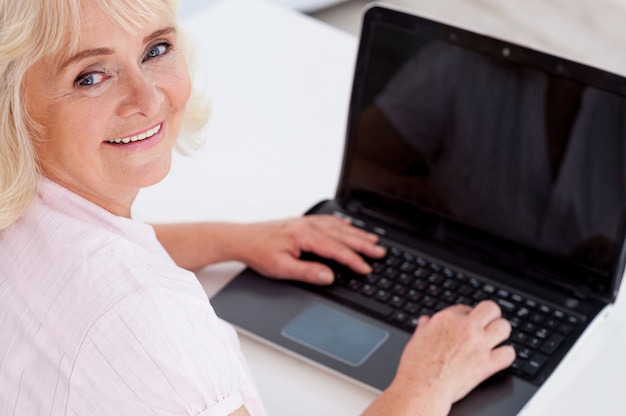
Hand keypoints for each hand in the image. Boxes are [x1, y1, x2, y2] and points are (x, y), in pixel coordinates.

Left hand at [235, 215, 385, 284]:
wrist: (242, 239)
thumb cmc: (258, 252)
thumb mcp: (281, 268)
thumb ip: (307, 272)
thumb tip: (328, 276)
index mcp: (305, 236)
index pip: (337, 250)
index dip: (354, 260)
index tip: (366, 268)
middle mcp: (308, 226)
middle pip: (342, 235)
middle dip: (363, 244)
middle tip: (380, 251)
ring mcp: (306, 223)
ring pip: (338, 226)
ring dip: (356, 233)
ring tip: (372, 239)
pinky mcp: (302, 222)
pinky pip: (328, 220)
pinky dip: (342, 223)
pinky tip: (348, 225)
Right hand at [364, 301, 514, 414]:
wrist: (422, 388)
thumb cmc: (416, 366)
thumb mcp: (416, 339)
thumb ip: (424, 328)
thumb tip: (426, 322)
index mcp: (446, 319)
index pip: (465, 308)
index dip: (467, 316)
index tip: (466, 323)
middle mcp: (466, 327)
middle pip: (491, 308)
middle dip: (490, 315)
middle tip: (488, 323)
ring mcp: (479, 345)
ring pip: (504, 327)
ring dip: (501, 332)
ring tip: (496, 338)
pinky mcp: (487, 364)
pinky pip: (509, 353)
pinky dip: (505, 355)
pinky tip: (499, 357)